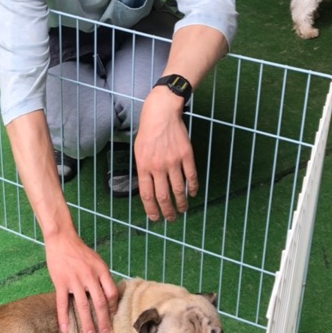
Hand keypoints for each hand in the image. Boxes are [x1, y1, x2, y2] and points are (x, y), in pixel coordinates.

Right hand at [45, 231, 118, 332]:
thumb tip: (109, 296)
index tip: (111, 317)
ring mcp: (75, 280)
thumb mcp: (97, 261)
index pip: (111, 293)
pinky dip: (63, 317)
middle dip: (103, 321)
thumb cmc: (80, 251)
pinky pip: (62, 303)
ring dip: (87, 323)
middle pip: (100, 303)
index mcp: (101, 270)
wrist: (62, 239)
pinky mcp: (60, 282)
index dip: (113, 307)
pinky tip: (64, 329)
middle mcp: (90, 276)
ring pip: (83, 306)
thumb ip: (102, 277)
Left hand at [134, 87, 198, 221]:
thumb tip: (149, 189)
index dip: (151, 210)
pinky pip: (191, 176)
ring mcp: (173, 161)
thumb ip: (144, 170)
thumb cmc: (148, 132)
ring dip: (181, 203)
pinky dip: (192, 188)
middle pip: (163, 196)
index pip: (147, 195)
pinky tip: (192, 194)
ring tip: (183, 210)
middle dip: (167, 211)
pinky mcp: (186, 155)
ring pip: (178, 190)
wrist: (161, 114)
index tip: (155, 218)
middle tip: (171, 218)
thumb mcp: (139, 152)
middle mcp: (158, 167)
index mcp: (144, 166)